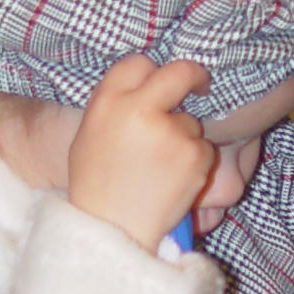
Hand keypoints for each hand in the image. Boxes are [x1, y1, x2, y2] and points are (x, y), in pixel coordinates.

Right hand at [67, 56, 215, 250]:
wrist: (112, 230)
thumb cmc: (97, 185)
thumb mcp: (90, 136)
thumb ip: (116, 106)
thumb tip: (147, 86)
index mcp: (108, 102)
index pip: (138, 63)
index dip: (151, 71)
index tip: (162, 79)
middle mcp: (139, 110)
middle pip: (178, 72)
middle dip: (194, 75)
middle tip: (200, 85)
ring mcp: (170, 132)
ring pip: (191, 123)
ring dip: (184, 139)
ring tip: (159, 170)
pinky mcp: (193, 156)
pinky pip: (203, 149)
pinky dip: (194, 163)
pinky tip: (172, 182)